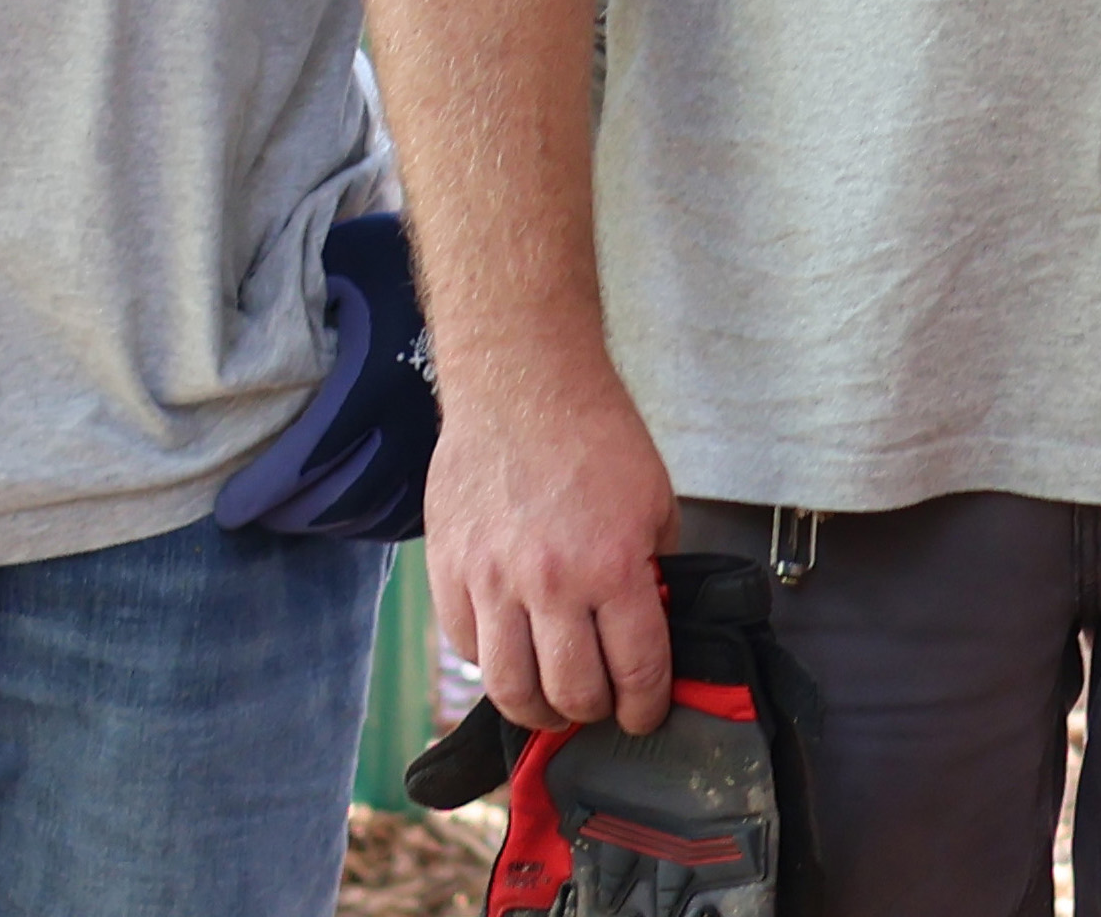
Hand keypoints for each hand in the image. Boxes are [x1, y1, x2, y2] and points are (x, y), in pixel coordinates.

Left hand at [210, 212, 438, 540]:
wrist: (489, 258)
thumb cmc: (394, 257)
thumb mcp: (335, 264)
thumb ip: (289, 303)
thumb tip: (232, 350)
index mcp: (371, 379)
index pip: (302, 464)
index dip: (259, 494)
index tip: (230, 509)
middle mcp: (412, 419)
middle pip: (339, 501)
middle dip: (289, 516)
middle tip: (259, 512)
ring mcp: (445, 439)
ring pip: (380, 513)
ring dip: (333, 522)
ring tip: (302, 511)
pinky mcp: (467, 447)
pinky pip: (419, 510)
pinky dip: (379, 520)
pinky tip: (354, 507)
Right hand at [429, 359, 679, 734]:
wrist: (523, 386)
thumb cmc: (595, 437)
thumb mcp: (653, 502)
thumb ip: (653, 572)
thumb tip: (652, 629)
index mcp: (612, 565)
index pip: (637, 668)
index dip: (646, 706)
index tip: (647, 715)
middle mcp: (548, 584)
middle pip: (570, 692)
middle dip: (595, 712)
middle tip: (603, 706)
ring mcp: (490, 582)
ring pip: (509, 687)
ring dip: (538, 709)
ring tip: (554, 701)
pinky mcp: (447, 574)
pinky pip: (466, 648)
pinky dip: (492, 664)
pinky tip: (513, 654)